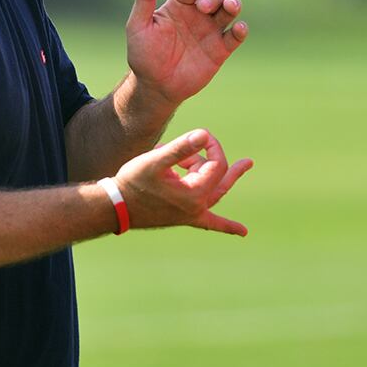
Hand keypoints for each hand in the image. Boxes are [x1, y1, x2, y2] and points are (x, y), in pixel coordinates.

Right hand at [114, 129, 252, 234]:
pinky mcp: (184, 218)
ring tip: (235, 165)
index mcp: (195, 193)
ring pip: (215, 193)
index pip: (216, 163)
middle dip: (231, 167)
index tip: (197, 135)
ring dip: (221, 179)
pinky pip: (210, 222)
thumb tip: (204, 134)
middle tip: (249, 163)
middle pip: (221, 179)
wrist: (116, 207)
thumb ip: (181, 148)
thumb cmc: (133, 182)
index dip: (211, 146)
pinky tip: (243, 232)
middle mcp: (197, 207)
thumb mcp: (156, 160)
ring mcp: (192, 215)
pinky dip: (225, 226)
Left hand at [125, 0, 247, 108]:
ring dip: (233, 4)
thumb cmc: (143, 55)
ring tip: (231, 7)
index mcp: (179, 5)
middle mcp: (198, 14)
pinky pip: (235, 36)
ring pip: (229, 10)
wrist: (155, 86)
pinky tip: (238, 29)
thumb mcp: (138, 26)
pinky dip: (241, 30)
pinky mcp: (220, 50)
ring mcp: (210, 31)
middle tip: (204, 8)